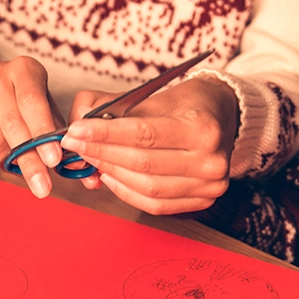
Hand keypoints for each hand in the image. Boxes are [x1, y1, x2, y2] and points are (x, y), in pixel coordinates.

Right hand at [0, 57, 64, 197]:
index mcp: (24, 68)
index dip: (42, 133)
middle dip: (29, 160)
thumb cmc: (20, 102)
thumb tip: (71, 163)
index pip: (33, 102)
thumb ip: (55, 131)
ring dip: (5, 157)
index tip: (53, 160)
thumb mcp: (44, 107)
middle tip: (41, 186)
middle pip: (12, 124)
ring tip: (12, 156)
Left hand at [58, 76, 238, 213]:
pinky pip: (156, 204)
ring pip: (147, 188)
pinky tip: (110, 177)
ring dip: (112, 174)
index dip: (106, 134)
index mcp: (202, 127)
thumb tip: (79, 118)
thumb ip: (113, 105)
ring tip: (91, 159)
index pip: (144, 134)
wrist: (222, 118)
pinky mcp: (203, 200)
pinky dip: (127, 193)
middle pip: (143, 164)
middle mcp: (211, 160)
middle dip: (102, 153)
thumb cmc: (186, 104)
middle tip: (76, 144)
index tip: (76, 130)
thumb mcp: (154, 94)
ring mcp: (210, 185)